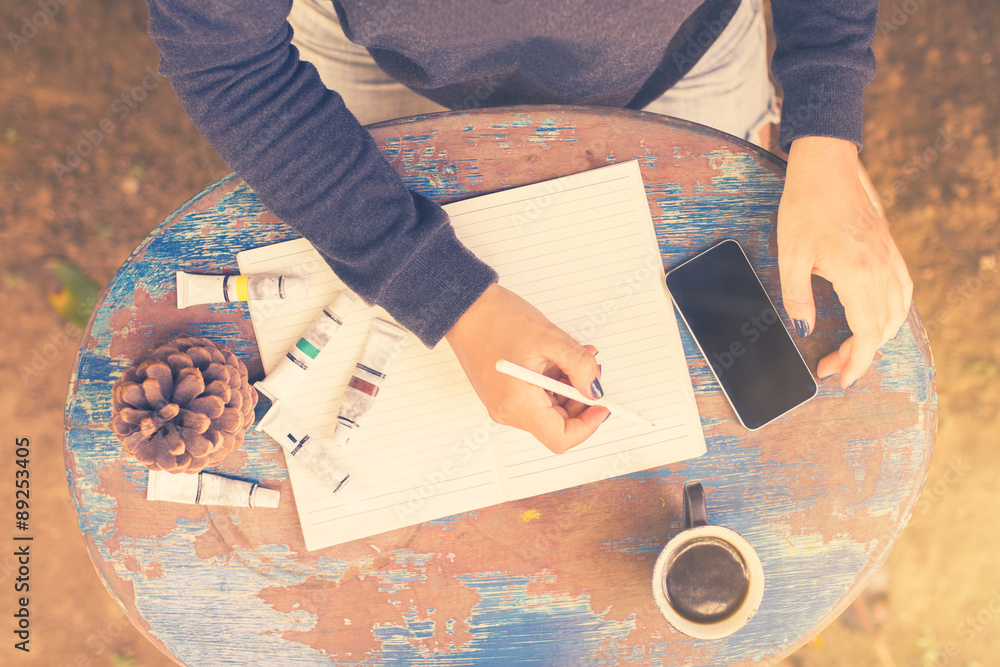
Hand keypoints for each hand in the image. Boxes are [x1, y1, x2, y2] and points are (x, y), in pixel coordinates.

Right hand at [444, 283, 608, 452]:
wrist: (465, 308)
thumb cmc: (495, 319)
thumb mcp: (549, 338)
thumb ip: (579, 366)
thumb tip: (594, 388)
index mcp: (517, 403)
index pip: (560, 438)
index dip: (587, 425)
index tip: (601, 406)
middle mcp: (507, 411)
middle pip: (556, 424)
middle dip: (579, 400)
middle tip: (589, 372)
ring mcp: (502, 404)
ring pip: (548, 410)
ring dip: (566, 388)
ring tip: (571, 358)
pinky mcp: (501, 395)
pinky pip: (534, 399)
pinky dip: (551, 384)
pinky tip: (555, 361)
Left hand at [778, 137, 912, 388]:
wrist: (827, 165)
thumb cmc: (805, 205)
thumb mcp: (790, 255)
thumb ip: (797, 297)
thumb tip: (806, 329)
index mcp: (858, 274)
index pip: (867, 333)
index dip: (856, 361)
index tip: (841, 378)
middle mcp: (881, 269)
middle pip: (883, 328)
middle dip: (860, 355)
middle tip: (832, 366)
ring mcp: (889, 257)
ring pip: (898, 312)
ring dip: (878, 337)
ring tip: (851, 348)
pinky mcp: (889, 248)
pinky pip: (903, 291)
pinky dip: (892, 313)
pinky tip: (876, 318)